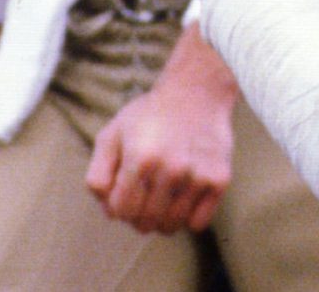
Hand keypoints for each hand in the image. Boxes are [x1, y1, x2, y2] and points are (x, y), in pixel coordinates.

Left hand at [86, 29, 237, 233]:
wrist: (197, 91)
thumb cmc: (149, 115)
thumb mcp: (112, 133)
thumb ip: (98, 174)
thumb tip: (109, 212)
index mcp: (139, 157)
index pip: (121, 211)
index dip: (117, 207)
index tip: (124, 192)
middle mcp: (170, 168)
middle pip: (145, 222)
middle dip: (137, 216)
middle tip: (142, 196)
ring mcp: (197, 175)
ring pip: (171, 226)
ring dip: (161, 219)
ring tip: (161, 196)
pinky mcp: (219, 179)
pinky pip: (197, 223)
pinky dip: (187, 218)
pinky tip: (183, 196)